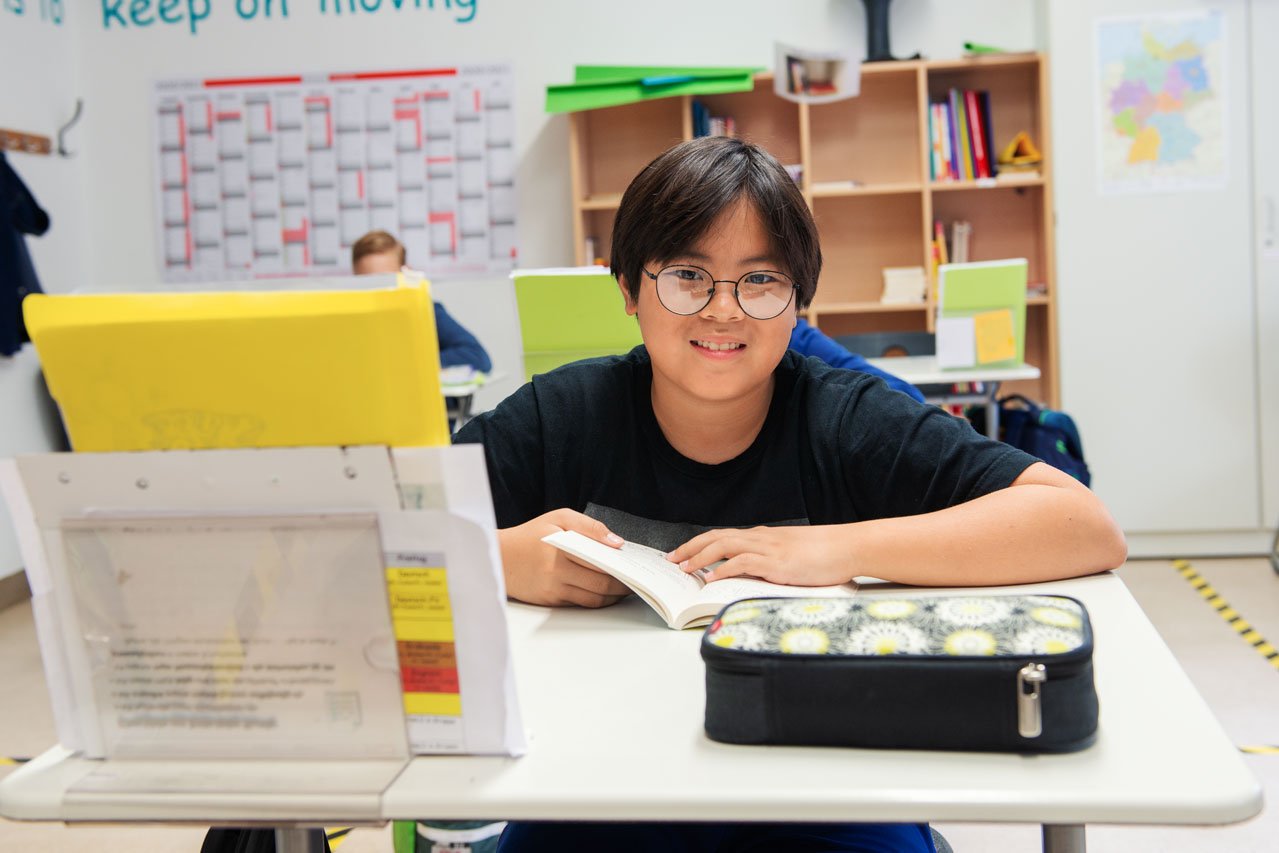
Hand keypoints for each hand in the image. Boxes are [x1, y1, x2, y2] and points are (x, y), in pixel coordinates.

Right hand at [498, 509, 631, 606]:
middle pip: (600, 584)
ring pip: (593, 599)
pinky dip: (597, 600)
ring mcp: (553, 590)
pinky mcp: (551, 602)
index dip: (622, 566)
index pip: (600, 561)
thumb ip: (589, 527)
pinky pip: (580, 604)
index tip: (635, 565)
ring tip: (625, 588)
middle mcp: (556, 572)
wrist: (499, 557)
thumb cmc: (530, 535)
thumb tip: (617, 542)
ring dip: (612, 596)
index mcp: (561, 549)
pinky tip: (605, 592)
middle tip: (636, 581)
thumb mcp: (559, 518)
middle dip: (622, 585)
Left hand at [666, 525, 854, 586]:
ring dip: (699, 557)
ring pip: (723, 546)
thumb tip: (754, 576)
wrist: (849, 547)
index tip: (682, 554)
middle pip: (715, 537)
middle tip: (671, 560)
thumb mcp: (792, 555)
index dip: (699, 544)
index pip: (723, 536)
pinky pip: (742, 563)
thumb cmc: (825, 554)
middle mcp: (760, 538)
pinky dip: (723, 569)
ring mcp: (767, 549)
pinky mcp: (776, 563)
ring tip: (683, 569)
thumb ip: (772, 561)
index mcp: (763, 537)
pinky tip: (711, 578)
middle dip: (689, 548)